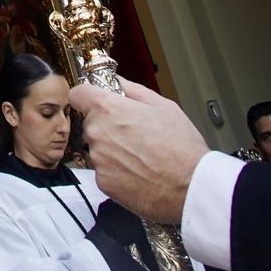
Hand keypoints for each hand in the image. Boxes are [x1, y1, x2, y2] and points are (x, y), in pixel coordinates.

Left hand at [66, 79, 206, 225]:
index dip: (89, 96)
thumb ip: (133, 90)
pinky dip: (117, 172)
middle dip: (107, 126)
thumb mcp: (164, 106)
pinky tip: (139, 172)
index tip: (96, 100)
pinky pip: (104, 171)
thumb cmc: (182, 148)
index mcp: (109, 109)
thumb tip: (118, 82)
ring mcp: (99, 160)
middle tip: (133, 133)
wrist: (191, 187)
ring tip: (141, 155)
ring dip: (112, 150)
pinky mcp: (103, 183)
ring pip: (98, 149)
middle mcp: (98, 133)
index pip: (79, 94)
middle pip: (91, 123)